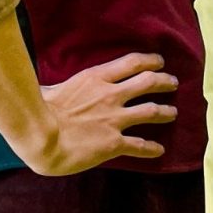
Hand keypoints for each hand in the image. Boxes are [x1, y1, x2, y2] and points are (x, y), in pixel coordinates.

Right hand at [27, 52, 178, 174]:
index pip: (132, 63)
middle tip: (173, 83)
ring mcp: (115, 119)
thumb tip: (50, 90)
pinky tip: (159, 151)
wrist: (41, 136)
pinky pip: (139, 145)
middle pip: (148, 82)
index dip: (150, 61)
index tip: (159, 62)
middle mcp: (111, 95)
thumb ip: (60, 88)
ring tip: (173, 113)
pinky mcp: (114, 143)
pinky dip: (151, 149)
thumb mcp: (53, 89)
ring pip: (151, 111)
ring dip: (165, 112)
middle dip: (164, 81)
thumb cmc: (40, 111)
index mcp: (96, 78)